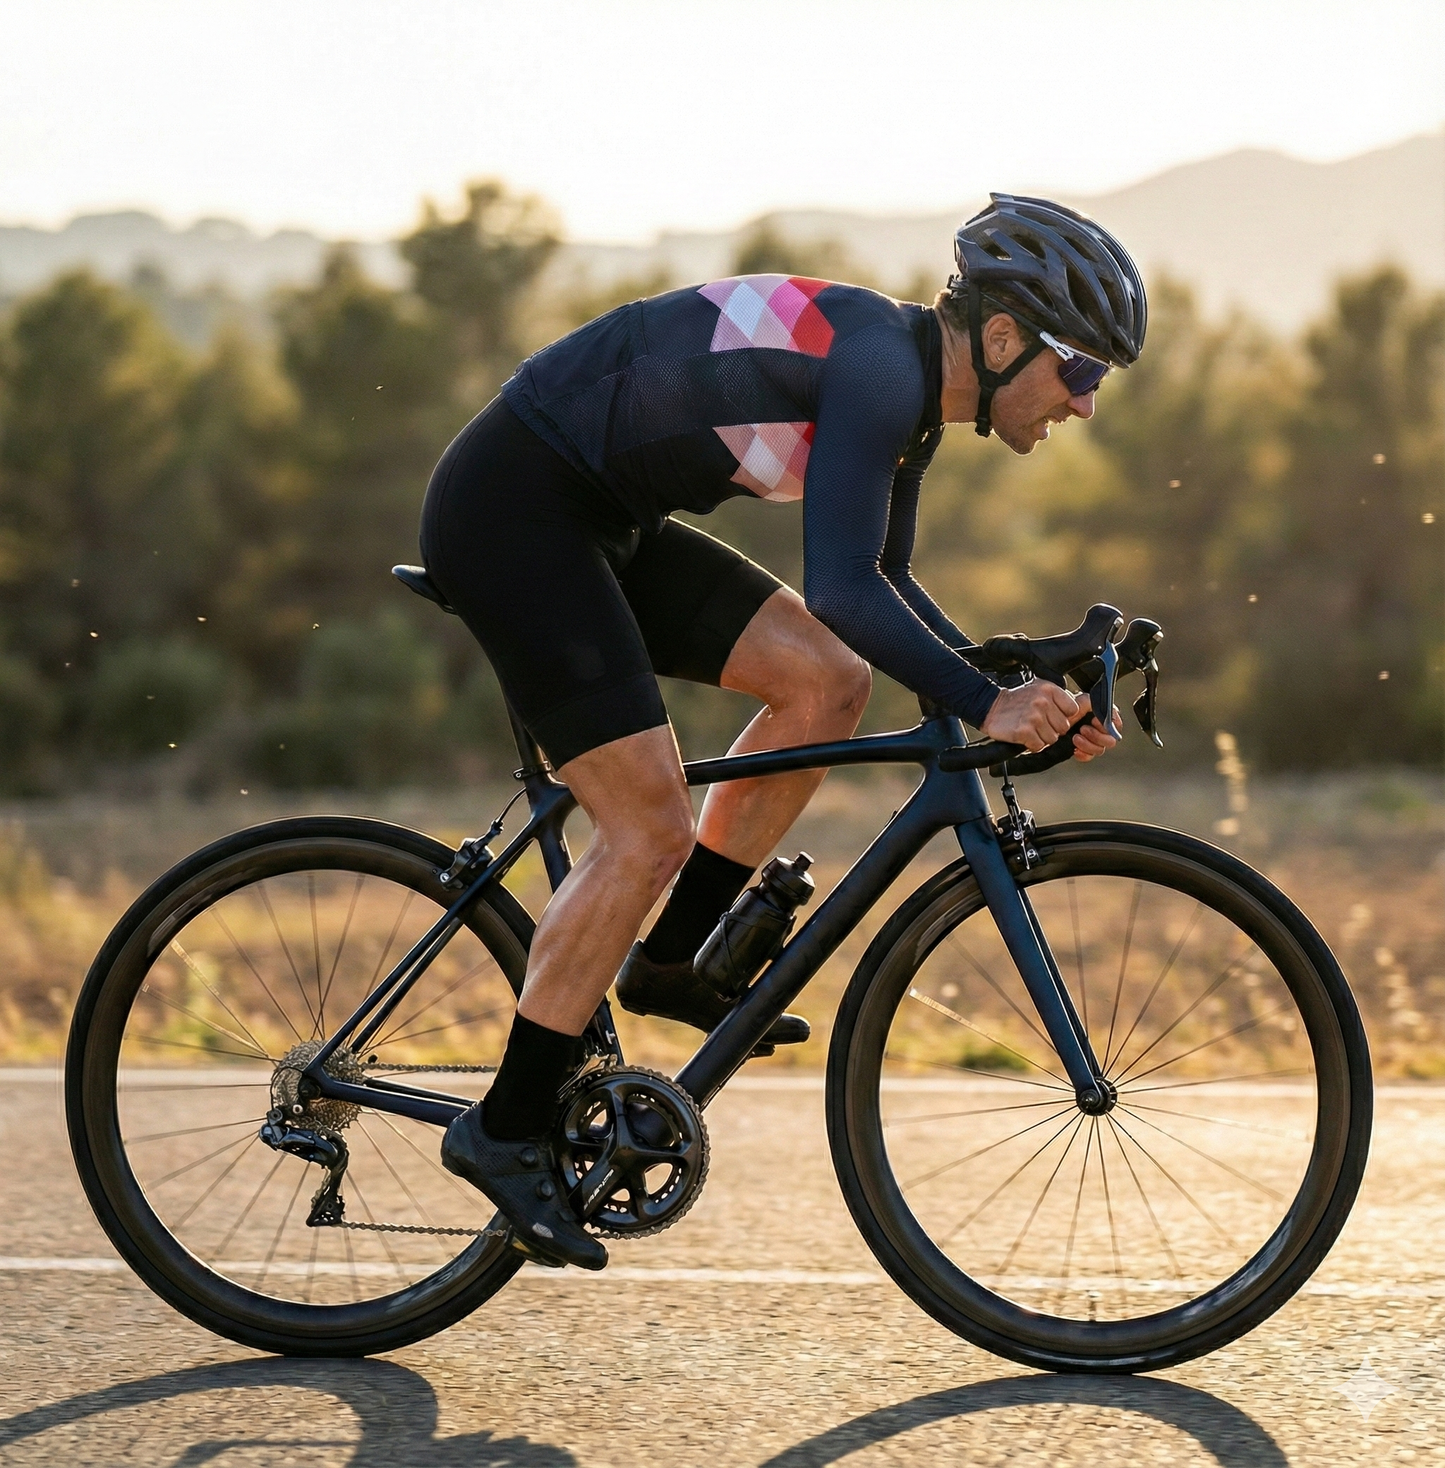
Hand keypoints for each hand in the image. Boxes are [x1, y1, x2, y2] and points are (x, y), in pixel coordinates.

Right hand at [981, 682, 1120, 759]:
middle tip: (1037, 723)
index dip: (1062, 716)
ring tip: (1030, 728)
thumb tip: (1087, 706)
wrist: (991, 707)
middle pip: (1063, 727)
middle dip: (1052, 729)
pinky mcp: (1024, 731)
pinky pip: (1039, 746)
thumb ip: (1061, 699)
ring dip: (1041, 738)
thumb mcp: (1041, 690)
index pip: (1072, 710)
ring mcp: (1033, 716)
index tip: (1050, 715)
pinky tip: (1024, 735)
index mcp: (1050, 689)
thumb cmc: (1018, 701)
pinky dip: (1032, 744)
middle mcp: (1043, 701)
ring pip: (1052, 738)